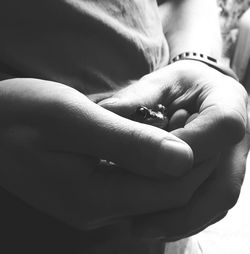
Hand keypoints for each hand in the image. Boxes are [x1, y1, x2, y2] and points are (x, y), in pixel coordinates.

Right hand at [0, 78, 200, 229]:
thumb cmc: (22, 115)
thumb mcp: (73, 119)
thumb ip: (127, 143)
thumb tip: (183, 158)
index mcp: (96, 195)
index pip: (170, 191)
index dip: (195, 162)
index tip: (200, 124)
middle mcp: (98, 209)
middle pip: (164, 193)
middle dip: (186, 158)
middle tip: (188, 116)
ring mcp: (94, 202)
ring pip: (150, 187)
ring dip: (168, 157)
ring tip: (173, 119)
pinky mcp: (90, 190)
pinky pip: (133, 180)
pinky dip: (147, 158)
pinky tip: (147, 133)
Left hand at [98, 61, 248, 238]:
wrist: (202, 88)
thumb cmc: (181, 83)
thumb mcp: (160, 82)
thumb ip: (138, 99)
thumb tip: (104, 115)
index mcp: (229, 105)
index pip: (219, 130)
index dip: (185, 152)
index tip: (143, 166)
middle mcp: (239, 139)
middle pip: (222, 182)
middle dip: (181, 206)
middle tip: (140, 223)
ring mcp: (234, 160)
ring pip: (218, 200)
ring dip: (183, 219)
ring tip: (144, 228)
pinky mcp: (224, 174)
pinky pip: (212, 203)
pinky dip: (188, 217)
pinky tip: (159, 223)